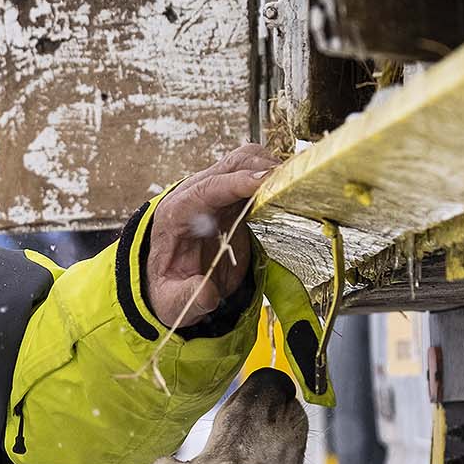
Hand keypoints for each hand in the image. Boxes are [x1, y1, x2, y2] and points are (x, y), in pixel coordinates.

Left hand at [145, 143, 279, 327]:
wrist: (174, 282)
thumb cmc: (171, 288)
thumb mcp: (172, 302)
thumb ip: (188, 298)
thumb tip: (207, 293)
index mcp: (175, 214)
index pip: (207, 189)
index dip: (236, 183)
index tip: (263, 183)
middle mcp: (194, 194)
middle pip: (231, 165)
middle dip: (262, 170)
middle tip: (292, 187)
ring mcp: (216, 191)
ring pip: (247, 161)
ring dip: (271, 169)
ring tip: (293, 189)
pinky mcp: (234, 195)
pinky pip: (256, 172)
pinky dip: (275, 176)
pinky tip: (288, 193)